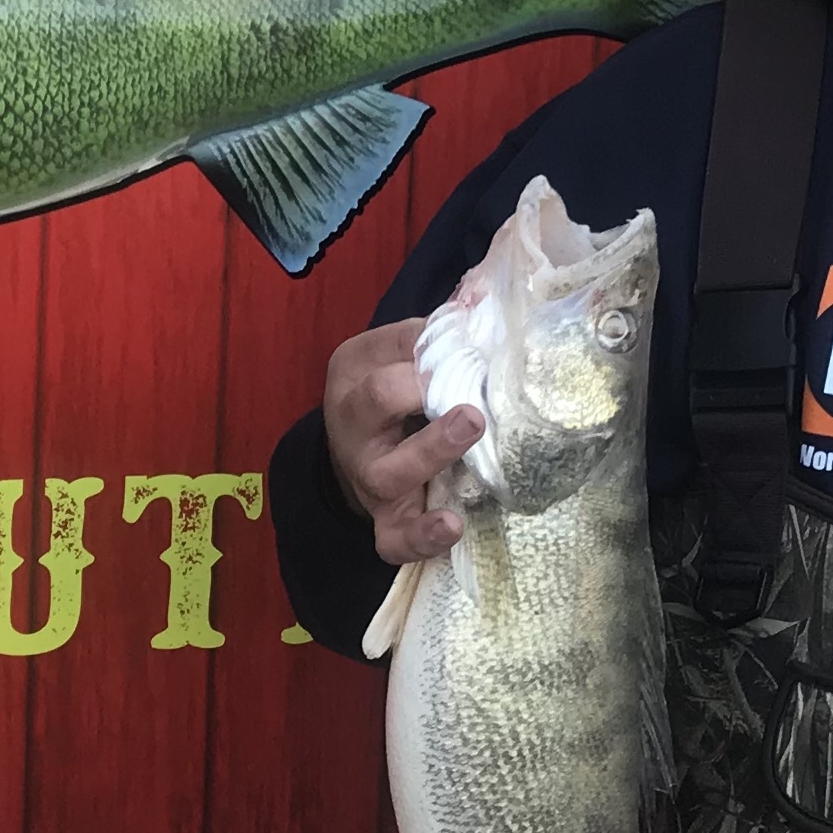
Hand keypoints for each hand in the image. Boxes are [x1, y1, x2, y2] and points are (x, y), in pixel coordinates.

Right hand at [323, 316, 480, 565]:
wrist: (349, 457)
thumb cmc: (388, 396)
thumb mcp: (395, 353)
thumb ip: (435, 330)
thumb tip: (483, 294)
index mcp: (356, 370)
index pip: (392, 345)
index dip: (432, 342)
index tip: (471, 339)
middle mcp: (354, 422)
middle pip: (376, 399)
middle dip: (418, 388)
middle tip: (465, 380)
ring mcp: (368, 475)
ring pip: (390, 471)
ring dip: (431, 450)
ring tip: (471, 426)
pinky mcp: (385, 520)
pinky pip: (395, 537)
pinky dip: (422, 535)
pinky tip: (452, 525)